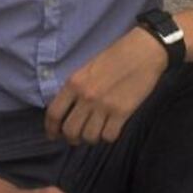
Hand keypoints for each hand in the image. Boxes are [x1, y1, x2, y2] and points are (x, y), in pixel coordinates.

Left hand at [45, 27, 167, 144]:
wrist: (142, 53)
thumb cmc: (113, 57)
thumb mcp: (85, 70)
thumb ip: (74, 89)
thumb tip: (66, 110)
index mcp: (73, 83)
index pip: (53, 113)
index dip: (50, 128)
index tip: (52, 135)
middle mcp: (85, 97)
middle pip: (70, 130)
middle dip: (71, 138)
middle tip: (75, 139)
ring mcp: (104, 106)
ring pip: (89, 136)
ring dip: (90, 139)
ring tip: (93, 133)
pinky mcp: (123, 112)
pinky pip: (109, 136)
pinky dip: (107, 137)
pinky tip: (109, 130)